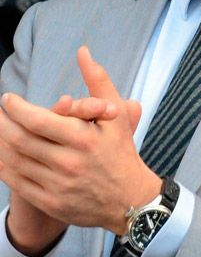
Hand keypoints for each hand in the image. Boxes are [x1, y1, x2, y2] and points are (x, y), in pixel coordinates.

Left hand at [0, 46, 155, 240]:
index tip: (9, 100)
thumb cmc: (121, 154)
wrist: (131, 202)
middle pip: (20, 139)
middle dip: (2, 123)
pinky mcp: (52, 204)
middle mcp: (69, 163)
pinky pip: (18, 183)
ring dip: (0, 143)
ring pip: (15, 160)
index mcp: (84, 139)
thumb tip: (83, 52)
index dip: (15, 107)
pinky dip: (4, 166)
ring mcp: (59, 186)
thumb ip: (97, 82)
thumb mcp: (115, 116)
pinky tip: (2, 154)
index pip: (36, 120)